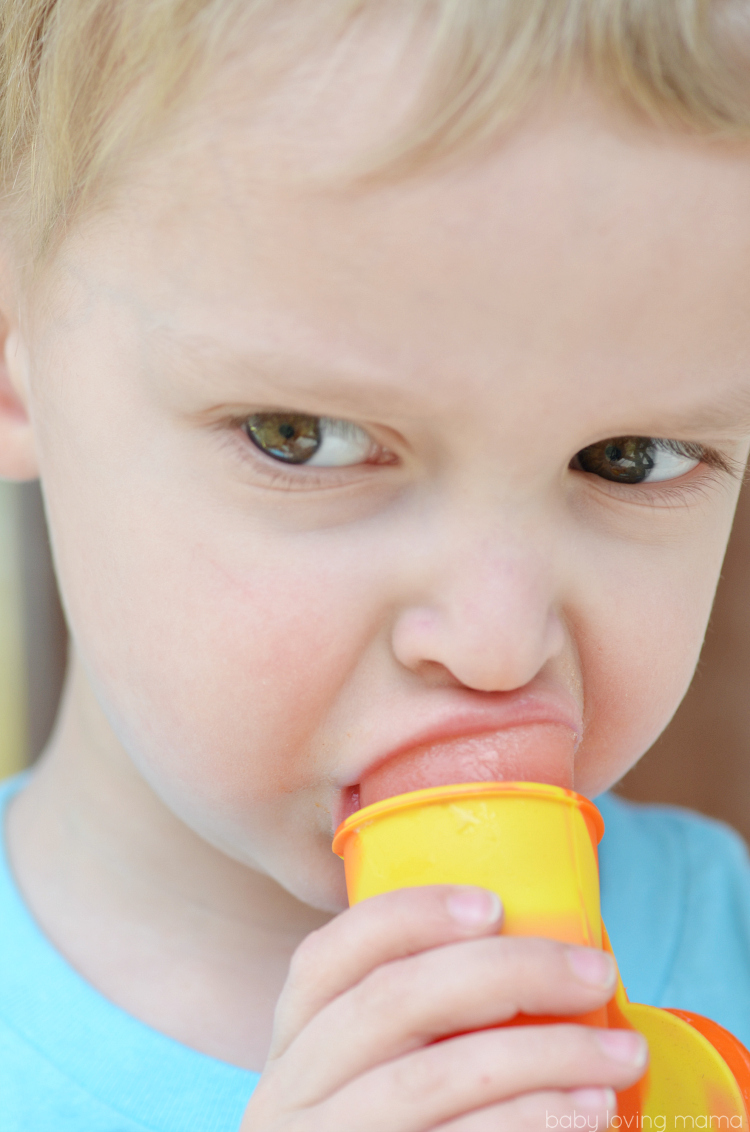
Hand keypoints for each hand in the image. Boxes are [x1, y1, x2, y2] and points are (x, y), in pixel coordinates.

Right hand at [240, 886, 646, 1130]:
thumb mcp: (376, 1080)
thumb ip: (422, 1023)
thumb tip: (540, 957)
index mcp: (294, 1044)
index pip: (327, 955)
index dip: (408, 917)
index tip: (494, 904)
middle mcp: (290, 1094)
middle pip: (395, 1002)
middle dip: (509, 973)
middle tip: (596, 971)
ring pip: (435, 1079)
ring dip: (545, 1055)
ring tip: (620, 1053)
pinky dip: (532, 1121)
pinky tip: (588, 1111)